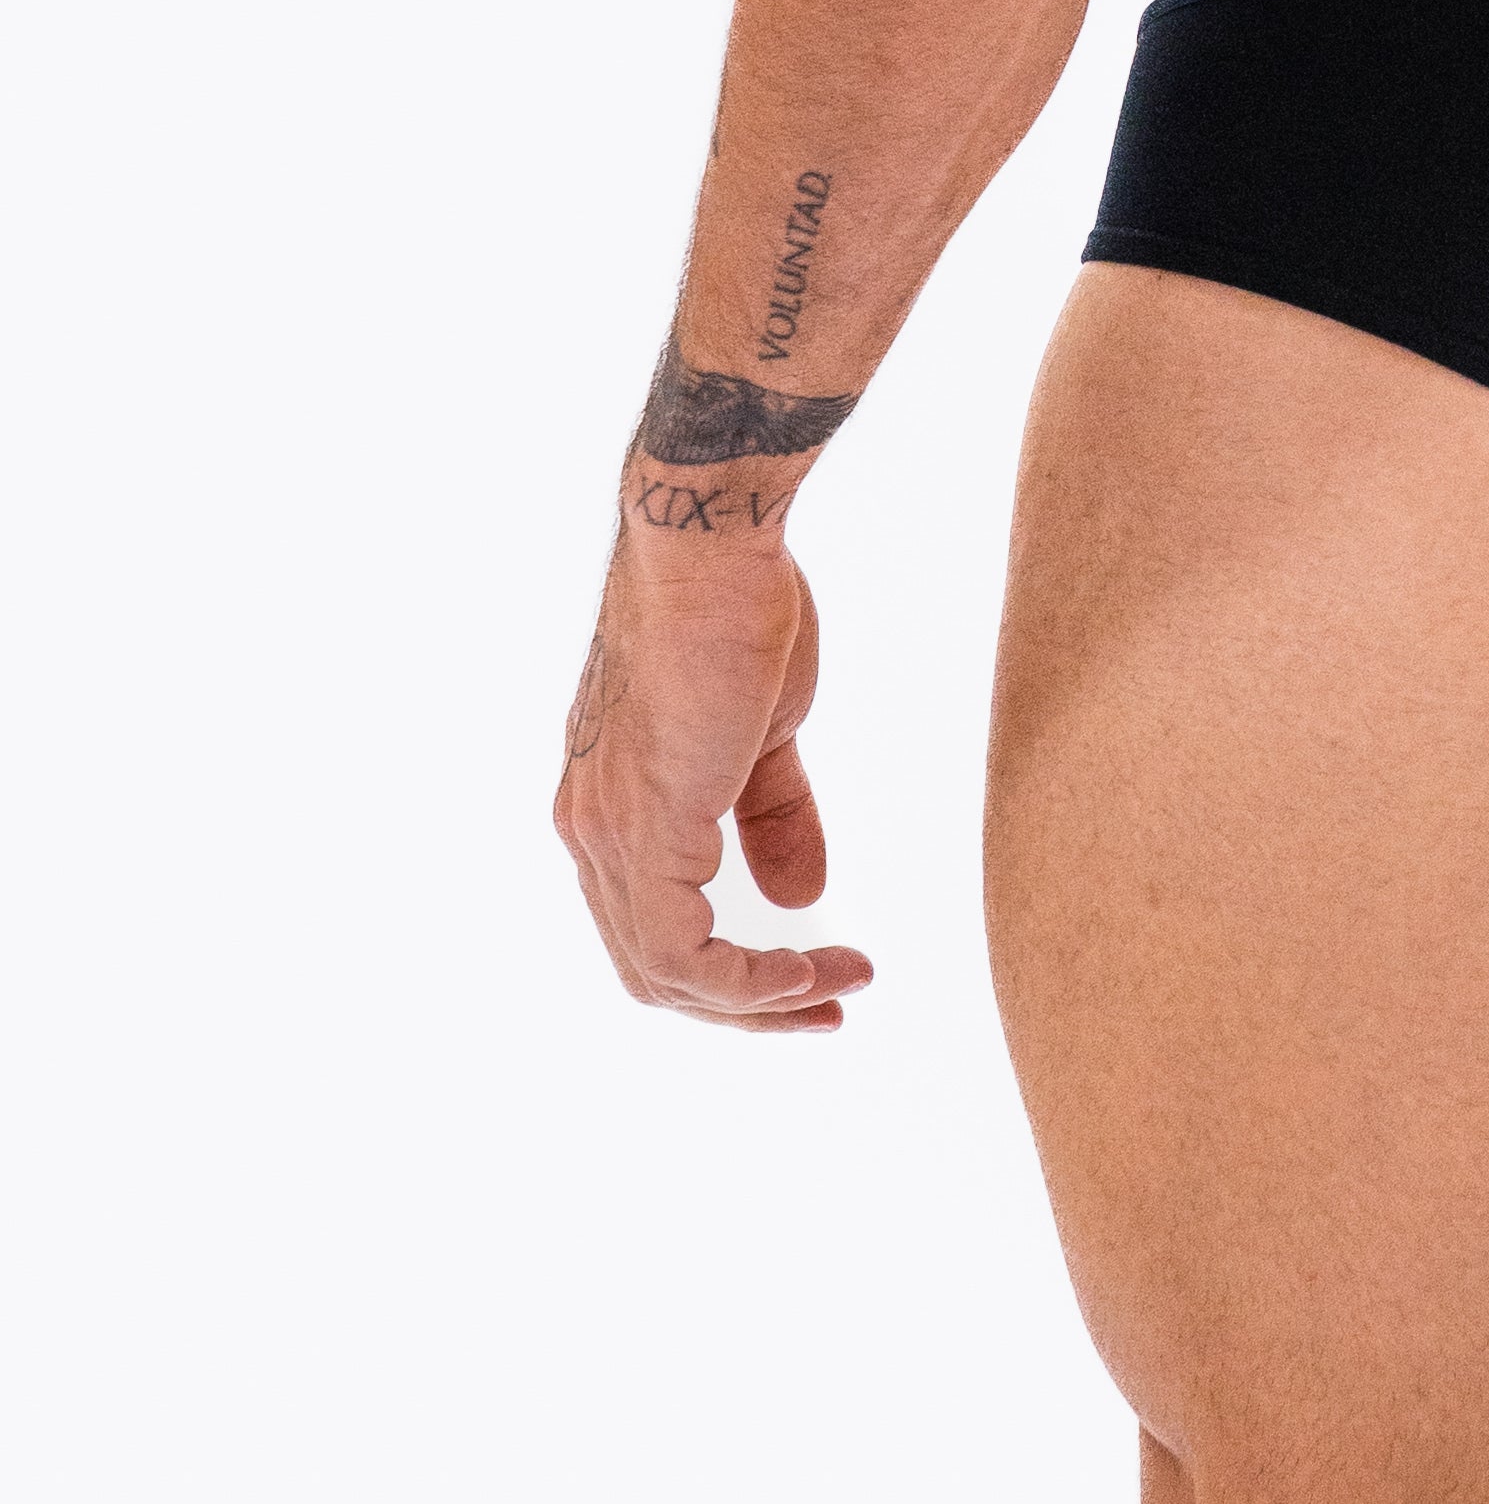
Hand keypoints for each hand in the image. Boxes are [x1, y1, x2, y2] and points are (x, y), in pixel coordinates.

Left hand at [555, 516, 875, 1031]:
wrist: (709, 546)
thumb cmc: (735, 608)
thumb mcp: (763, 730)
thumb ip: (771, 814)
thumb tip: (798, 898)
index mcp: (609, 803)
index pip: (652, 925)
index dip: (728, 968)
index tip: (811, 971)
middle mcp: (590, 829)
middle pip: (653, 968)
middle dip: (746, 1005)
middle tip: (829, 1005)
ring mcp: (608, 833)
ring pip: (664, 972)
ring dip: (757, 999)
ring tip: (835, 989)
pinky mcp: (644, 828)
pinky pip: (681, 950)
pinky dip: (743, 981)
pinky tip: (803, 969)